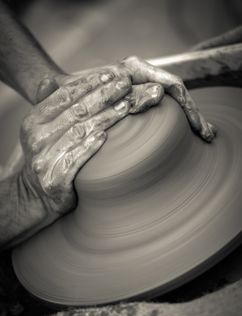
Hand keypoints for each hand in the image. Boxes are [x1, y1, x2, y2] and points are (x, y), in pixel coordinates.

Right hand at [20, 68, 162, 224]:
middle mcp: (37, 138)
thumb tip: (50, 80)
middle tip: (126, 85)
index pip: (64, 96)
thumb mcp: (42, 129)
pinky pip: (76, 159)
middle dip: (103, 95)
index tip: (112, 75)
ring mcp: (44, 159)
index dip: (89, 83)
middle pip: (76, 111)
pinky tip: (105, 136)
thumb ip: (51, 107)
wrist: (35, 194)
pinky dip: (91, 146)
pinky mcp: (55, 179)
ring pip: (79, 132)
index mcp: (34, 120)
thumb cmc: (47, 156)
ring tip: (126, 105)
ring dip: (105, 117)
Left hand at [62, 56, 215, 141]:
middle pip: (175, 93)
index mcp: (130, 69)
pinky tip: (187, 135)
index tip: (195, 128)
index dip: (185, 106)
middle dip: (193, 114)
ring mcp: (139, 86)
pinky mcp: (137, 99)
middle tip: (205, 135)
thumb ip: (105, 92)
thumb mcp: (81, 93)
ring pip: (172, 100)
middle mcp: (139, 75)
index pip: (167, 85)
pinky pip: (162, 109)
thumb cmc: (67, 91)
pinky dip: (177, 120)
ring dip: (190, 117)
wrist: (59, 92)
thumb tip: (152, 93)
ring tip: (205, 136)